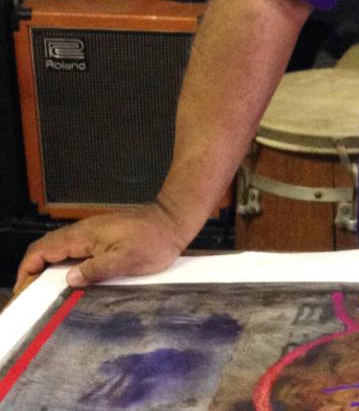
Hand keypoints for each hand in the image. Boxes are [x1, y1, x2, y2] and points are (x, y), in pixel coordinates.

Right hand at [13, 201, 190, 296]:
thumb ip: (96, 270)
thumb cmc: (154, 239)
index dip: (26, 270)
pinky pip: (74, 251)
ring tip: (46, 293)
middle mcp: (83, 232)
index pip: (41, 250)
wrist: (173, 221)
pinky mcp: (101, 238)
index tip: (23, 291)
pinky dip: (64, 266)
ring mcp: (92, 234)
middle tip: (31, 297)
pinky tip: (71, 281)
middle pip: (45, 250)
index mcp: (83, 235)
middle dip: (32, 273)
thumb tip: (69, 280)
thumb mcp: (126, 260)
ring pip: (59, 251)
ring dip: (47, 270)